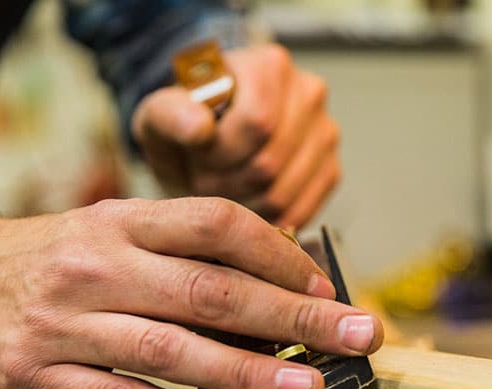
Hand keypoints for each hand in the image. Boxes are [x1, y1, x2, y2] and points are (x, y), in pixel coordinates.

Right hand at [0, 197, 381, 388]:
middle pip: (208, 290)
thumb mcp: (120, 233)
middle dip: (292, 317)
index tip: (328, 290)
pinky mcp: (40, 381)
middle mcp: (94, 265)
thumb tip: (290, 285)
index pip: (215, 224)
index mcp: (122, 222)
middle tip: (354, 337)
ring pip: (170, 349)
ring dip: (248, 373)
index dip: (279, 257)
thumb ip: (190, 253)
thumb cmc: (66, 263)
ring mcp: (63, 325)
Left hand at [132, 44, 339, 229]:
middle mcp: (308, 94)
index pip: (258, 123)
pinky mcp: (330, 171)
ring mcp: (325, 134)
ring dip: (242, 207)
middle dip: (226, 183)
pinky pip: (300, 211)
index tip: (196, 157)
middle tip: (203, 181)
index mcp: (270, 65)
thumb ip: (171, 115)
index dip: (220, 154)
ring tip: (221, 192)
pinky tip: (244, 207)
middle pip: (270, 163)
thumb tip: (199, 127)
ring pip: (283, 193)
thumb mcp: (161, 115)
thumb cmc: (187, 125)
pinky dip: (265, 220)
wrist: (207, 142)